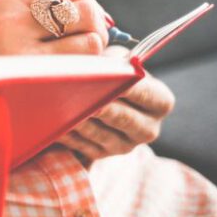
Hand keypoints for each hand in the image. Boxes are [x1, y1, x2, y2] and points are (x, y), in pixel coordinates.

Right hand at [0, 0, 108, 75]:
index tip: (84, 23)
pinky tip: (73, 81)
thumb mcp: (8, 24)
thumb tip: (105, 20)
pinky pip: (82, 69)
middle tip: (90, 47)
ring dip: (93, 55)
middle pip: (86, 9)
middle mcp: (12, 17)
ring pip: (90, 39)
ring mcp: (18, 48)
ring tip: (78, 65)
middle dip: (97, 28)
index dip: (88, 1)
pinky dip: (88, 74)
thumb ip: (48, 13)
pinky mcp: (28, 77)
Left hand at [56, 46, 175, 160]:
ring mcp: (125, 146)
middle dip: (104, 108)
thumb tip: (104, 66)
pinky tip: (56, 123)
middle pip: (125, 119)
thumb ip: (115, 62)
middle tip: (86, 98)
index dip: (129, 87)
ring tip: (65, 109)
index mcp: (160, 103)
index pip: (147, 94)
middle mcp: (148, 129)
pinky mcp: (102, 155)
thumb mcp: (118, 62)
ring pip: (101, 135)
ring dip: (82, 122)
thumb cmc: (112, 72)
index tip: (113, 78)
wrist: (101, 96)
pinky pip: (83, 146)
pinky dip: (69, 134)